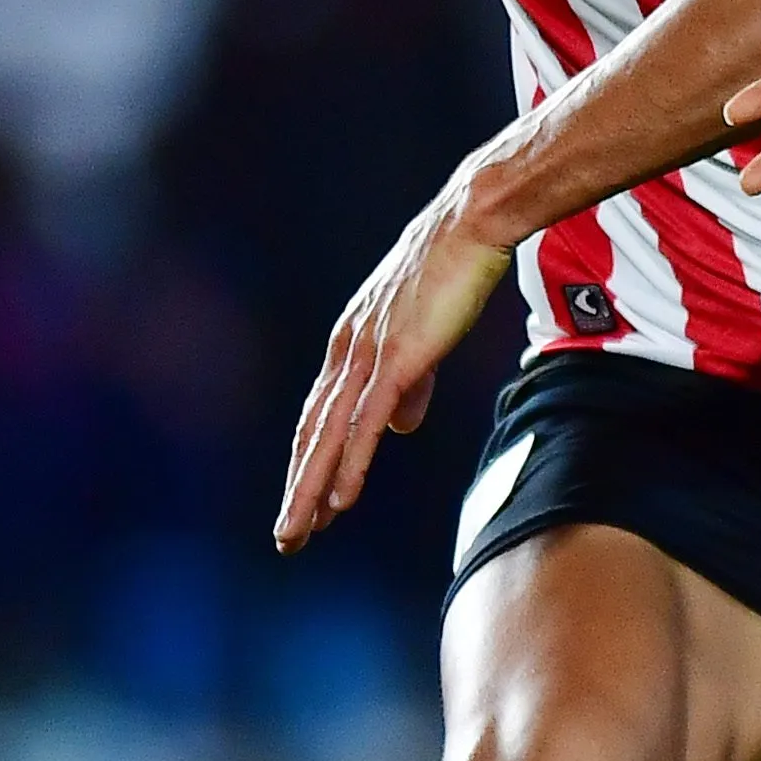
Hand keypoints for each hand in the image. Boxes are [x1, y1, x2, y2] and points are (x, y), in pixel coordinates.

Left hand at [274, 194, 512, 550]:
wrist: (471, 224)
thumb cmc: (453, 269)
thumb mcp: (423, 332)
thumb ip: (410, 384)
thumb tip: (399, 427)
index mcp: (350, 344)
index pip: (321, 415)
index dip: (310, 462)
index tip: (304, 502)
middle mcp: (347, 351)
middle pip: (314, 433)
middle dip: (299, 488)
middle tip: (288, 536)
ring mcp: (369, 355)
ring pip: (330, 436)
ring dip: (312, 489)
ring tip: (299, 531)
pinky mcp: (396, 358)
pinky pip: (365, 424)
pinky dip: (350, 464)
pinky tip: (340, 500)